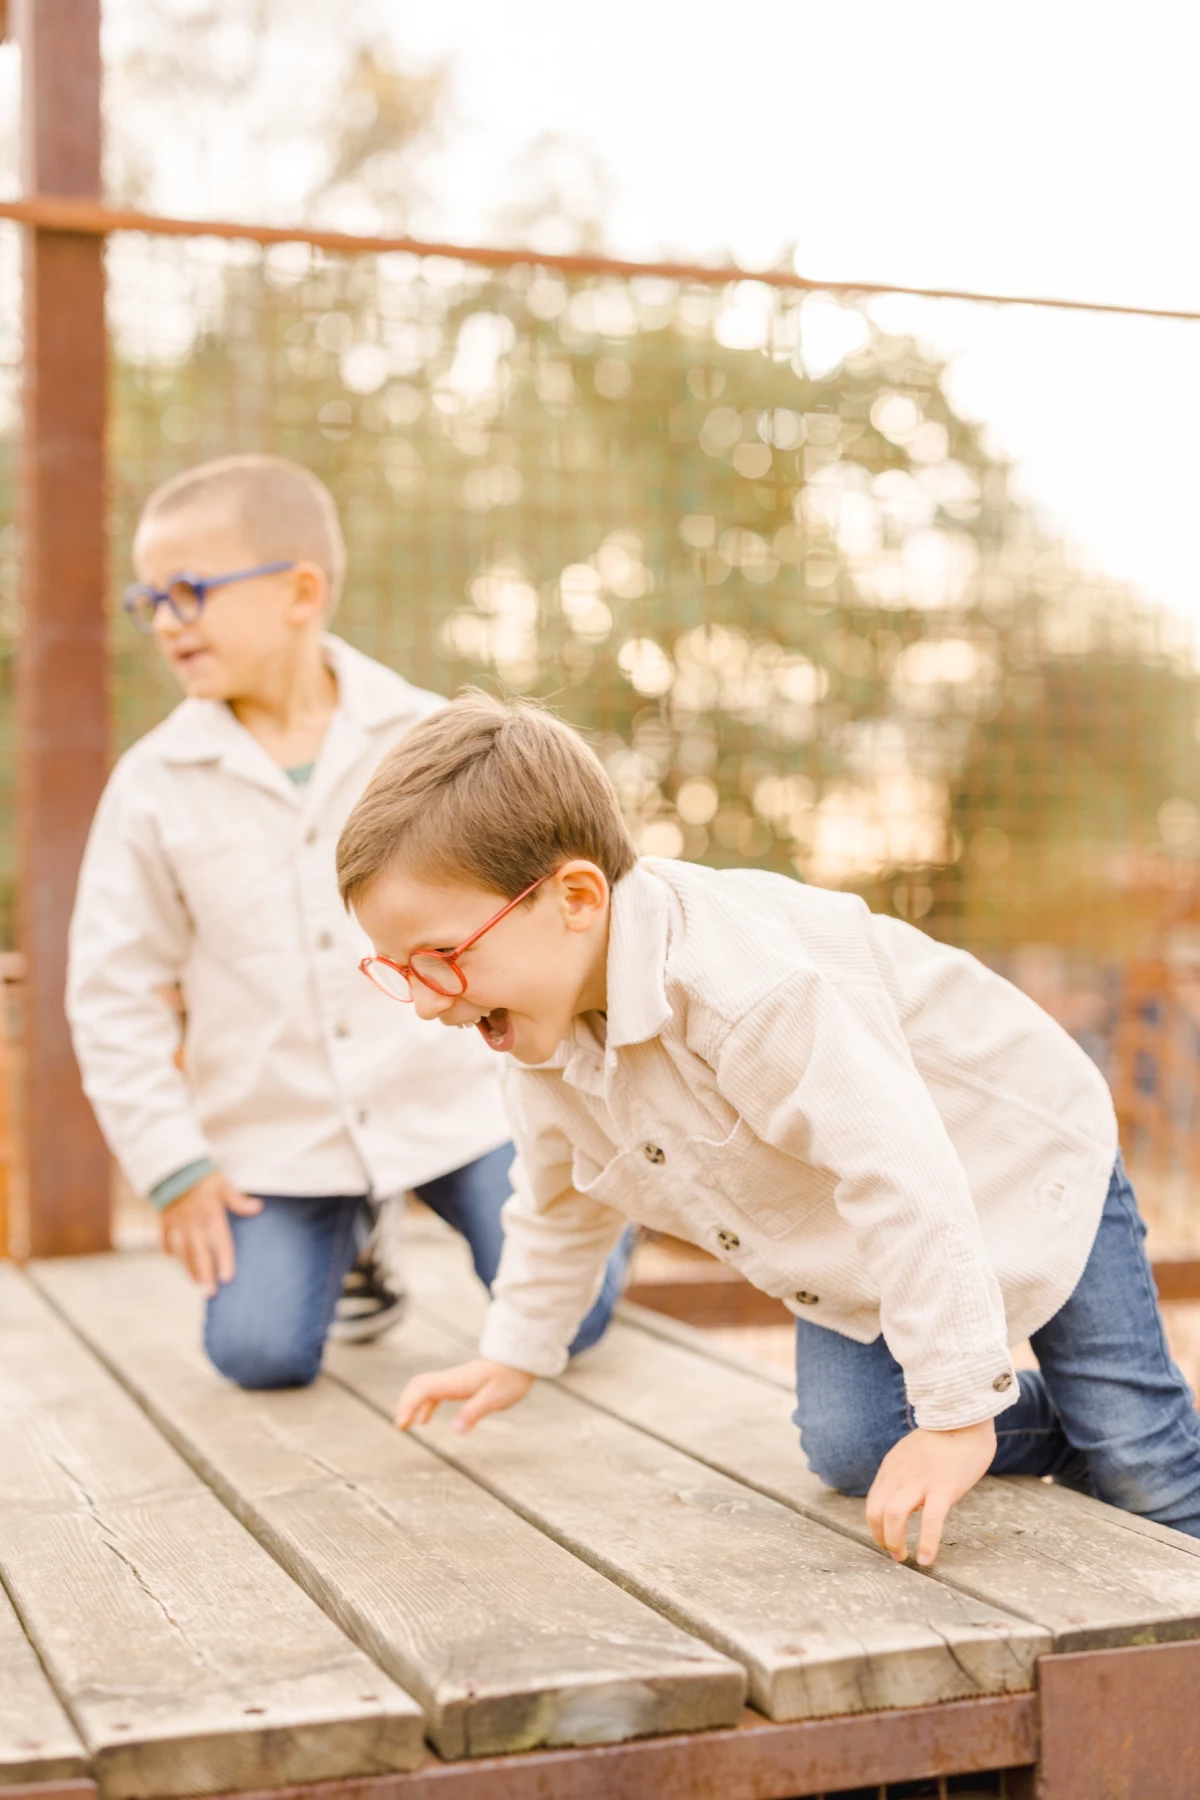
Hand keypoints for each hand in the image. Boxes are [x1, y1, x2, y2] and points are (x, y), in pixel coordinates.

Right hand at [159, 1171, 261, 1297]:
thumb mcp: (223, 1184)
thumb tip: (257, 1208)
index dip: (225, 1261)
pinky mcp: (164, 1219)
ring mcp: (177, 1223)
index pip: (220, 1243)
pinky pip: (165, 1238)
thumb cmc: (203, 1175)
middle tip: (210, 1293)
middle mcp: (194, 1223)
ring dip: (189, 1268)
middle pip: (200, 1253)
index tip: (228, 1278)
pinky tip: (171, 1259)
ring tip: (195, 1282)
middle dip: (205, 1274)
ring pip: (183, 1251)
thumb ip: (238, 1200)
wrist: (173, 1164)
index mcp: (211, 1215)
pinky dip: (168, 1249)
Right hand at [395, 1358, 534, 1434]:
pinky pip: (434, 1392)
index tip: (403, 1424)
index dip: (410, 1404)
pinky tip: (424, 1420)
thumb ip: (474, 1411)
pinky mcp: (458, 1383)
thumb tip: (455, 1429)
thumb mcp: (495, 1398)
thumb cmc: (510, 1378)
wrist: (518, 1359)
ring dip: (411, 1404)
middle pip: (418, 1385)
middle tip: (400, 1426)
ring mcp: (453, 1380)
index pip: (424, 1388)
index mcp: (456, 1381)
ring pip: (423, 1387)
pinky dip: (423, 1405)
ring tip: (405, 1425)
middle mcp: (450, 1378)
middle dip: (405, 1404)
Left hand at [866, 1419, 995, 1566]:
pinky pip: (931, 1521)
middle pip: (876, 1512)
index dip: (876, 1527)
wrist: (964, 1419)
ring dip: (895, 1542)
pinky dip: (926, 1543)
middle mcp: (900, 1475)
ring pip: (894, 1516)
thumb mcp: (911, 1455)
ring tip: (905, 1558)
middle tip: (895, 1554)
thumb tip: (904, 1502)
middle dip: (881, 1538)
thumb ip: (903, 1475)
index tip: (887, 1541)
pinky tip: (926, 1559)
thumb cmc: (942, 1440)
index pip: (873, 1503)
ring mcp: (920, 1481)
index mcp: (892, 1469)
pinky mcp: (943, 1488)